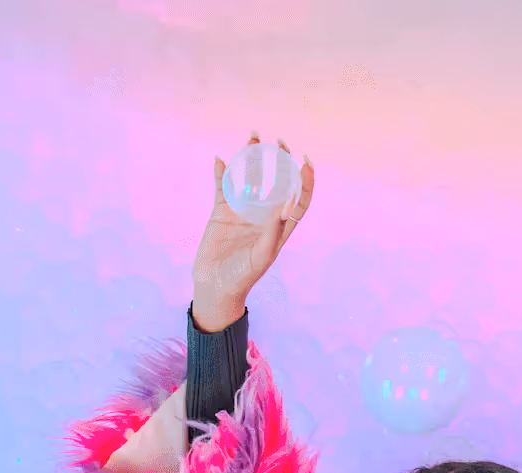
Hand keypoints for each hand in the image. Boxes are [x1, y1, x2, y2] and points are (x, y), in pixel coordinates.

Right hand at [192, 133, 314, 332]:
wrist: (215, 285)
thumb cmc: (243, 276)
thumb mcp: (262, 255)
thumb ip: (274, 229)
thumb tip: (286, 201)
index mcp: (280, 227)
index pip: (298, 199)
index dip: (305, 181)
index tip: (305, 160)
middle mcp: (264, 215)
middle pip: (275, 181)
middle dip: (278, 161)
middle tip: (278, 141)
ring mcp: (242, 211)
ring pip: (249, 178)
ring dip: (251, 159)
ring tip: (252, 138)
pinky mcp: (221, 212)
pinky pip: (223, 187)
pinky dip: (222, 173)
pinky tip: (220, 159)